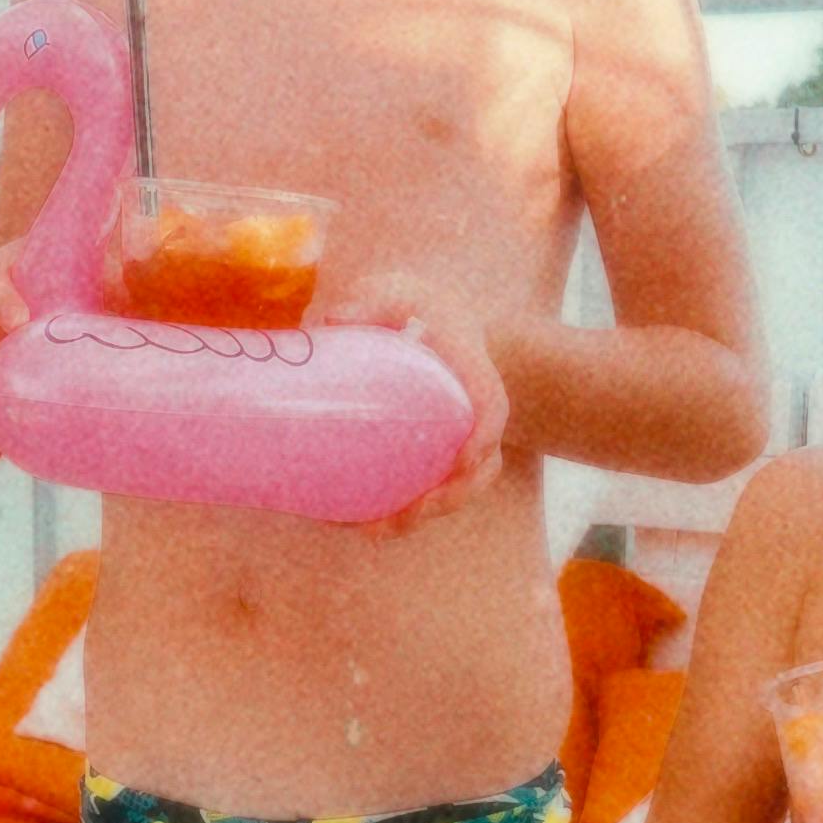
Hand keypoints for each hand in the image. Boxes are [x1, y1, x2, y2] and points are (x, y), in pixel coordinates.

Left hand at [318, 267, 506, 531]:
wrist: (436, 319)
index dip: (486, 434)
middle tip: (413, 512)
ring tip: (376, 530)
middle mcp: (473, 410)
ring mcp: (460, 438)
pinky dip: (403, 513)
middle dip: (452, 495)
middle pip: (482, 464)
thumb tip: (329, 320)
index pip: (493, 405)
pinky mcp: (437, 456)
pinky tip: (362, 526)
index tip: (468, 460)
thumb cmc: (413, 306)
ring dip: (424, 514)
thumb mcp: (398, 291)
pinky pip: (434, 491)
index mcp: (473, 366)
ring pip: (460, 487)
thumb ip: (370, 302)